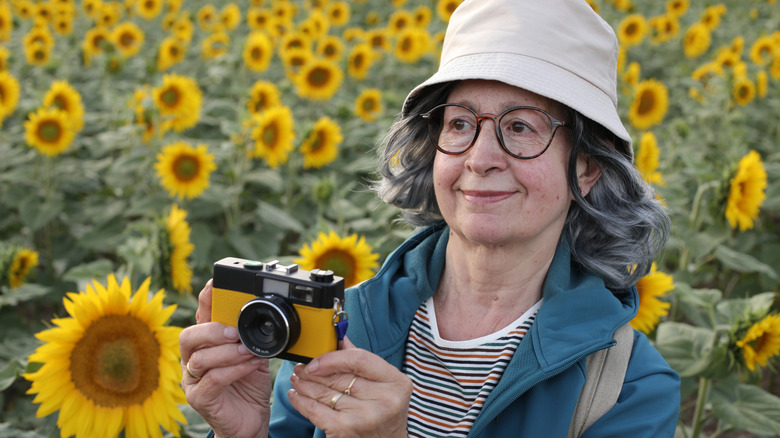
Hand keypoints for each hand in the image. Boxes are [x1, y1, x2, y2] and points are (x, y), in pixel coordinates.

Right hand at [179, 279, 271, 437]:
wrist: (250, 421)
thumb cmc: (249, 386)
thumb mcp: (253, 355)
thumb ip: (252, 337)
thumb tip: (267, 317)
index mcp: (206, 344)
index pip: (200, 317)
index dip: (205, 300)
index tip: (213, 284)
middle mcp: (194, 360)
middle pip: (188, 337)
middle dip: (212, 330)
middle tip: (234, 331)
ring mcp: (193, 380)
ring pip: (200, 359)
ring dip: (228, 352)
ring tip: (249, 351)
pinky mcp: (200, 399)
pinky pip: (212, 381)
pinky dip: (233, 370)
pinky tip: (249, 365)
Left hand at [288, 338, 411, 437]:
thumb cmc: (384, 414)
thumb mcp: (383, 385)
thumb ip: (362, 361)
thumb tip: (340, 338)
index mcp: (396, 382)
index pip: (360, 359)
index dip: (333, 357)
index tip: (316, 359)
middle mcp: (384, 400)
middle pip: (339, 377)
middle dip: (313, 371)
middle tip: (301, 367)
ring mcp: (365, 416)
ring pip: (324, 393)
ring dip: (304, 384)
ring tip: (296, 379)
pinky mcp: (346, 430)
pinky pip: (315, 411)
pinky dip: (301, 402)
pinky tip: (295, 395)